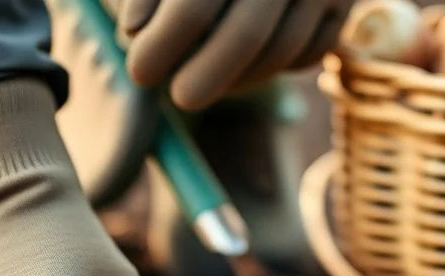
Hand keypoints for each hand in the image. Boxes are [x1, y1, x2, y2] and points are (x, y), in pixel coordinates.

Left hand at [112, 0, 354, 109]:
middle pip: (246, 35)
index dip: (163, 44)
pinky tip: (243, 72)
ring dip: (238, 80)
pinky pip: (311, 52)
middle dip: (205, 76)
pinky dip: (276, 69)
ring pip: (280, 51)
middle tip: (178, 97)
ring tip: (201, 85)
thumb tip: (133, 32)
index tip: (139, 73)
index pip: (195, 4)